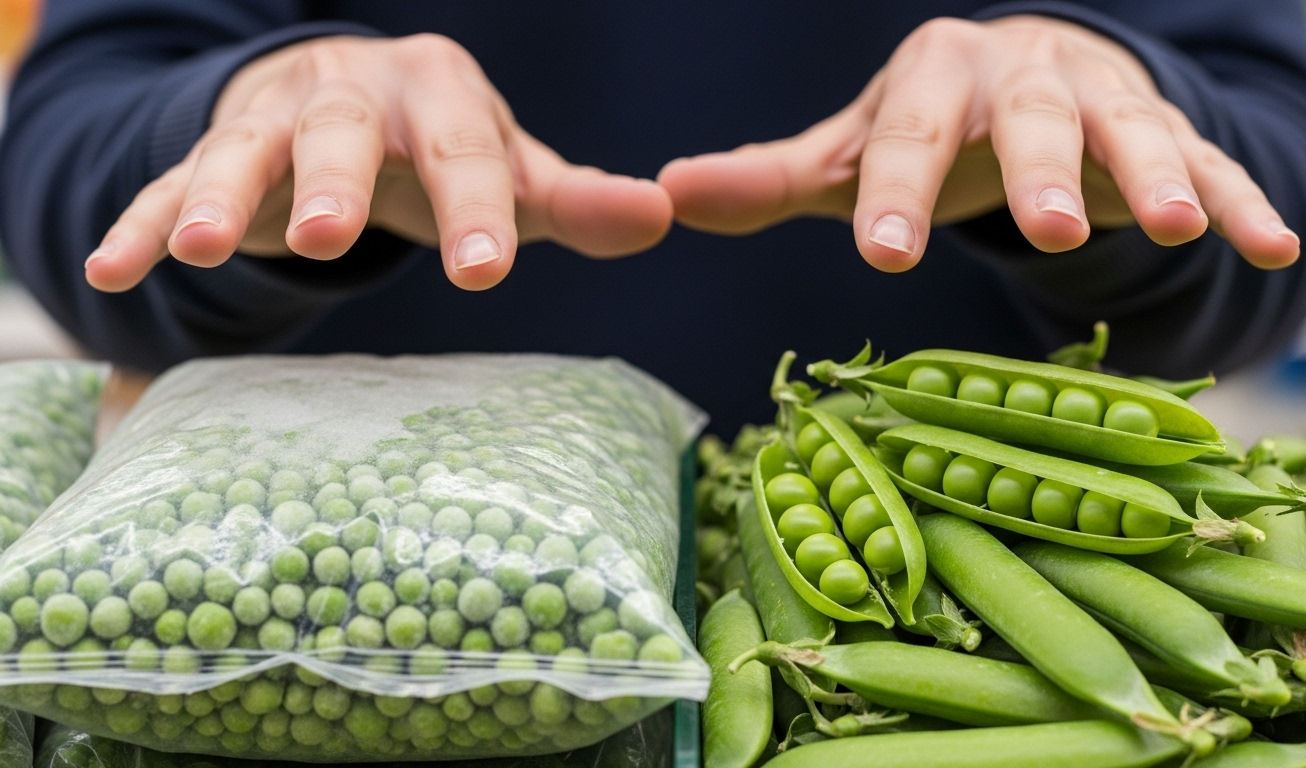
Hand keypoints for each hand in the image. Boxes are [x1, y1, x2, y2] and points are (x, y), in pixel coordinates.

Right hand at [84, 34, 672, 292]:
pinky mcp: (217, 150)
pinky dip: (145, 219)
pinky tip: (113, 267)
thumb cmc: (448, 150)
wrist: (353, 103)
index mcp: (443, 96)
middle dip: (335, 180)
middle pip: (345, 132)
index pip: (466, 152)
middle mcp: (357, 95)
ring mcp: (278, 119)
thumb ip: (579, 201)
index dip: (473, 209)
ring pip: (248, 146)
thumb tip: (664, 213)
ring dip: (222, 191)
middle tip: (330, 236)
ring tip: (206, 247)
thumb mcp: (513, 172)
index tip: (483, 271)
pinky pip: (170, 181)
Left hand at [658, 16, 1299, 271]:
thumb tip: (664, 191)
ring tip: (1173, 226)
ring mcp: (1100, 100)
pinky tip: (1275, 244)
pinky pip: (1209, 161)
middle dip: (1036, 174)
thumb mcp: (848, 153)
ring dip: (1155, 174)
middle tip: (1040, 235)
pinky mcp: (1163, 132)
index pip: (908, 134)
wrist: (1023, 87)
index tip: (885, 258)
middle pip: (1029, 120)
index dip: (898, 192)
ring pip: (1128, 131)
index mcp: (931, 79)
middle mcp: (1019, 76)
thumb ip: (768, 177)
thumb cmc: (922, 133)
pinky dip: (1239, 198)